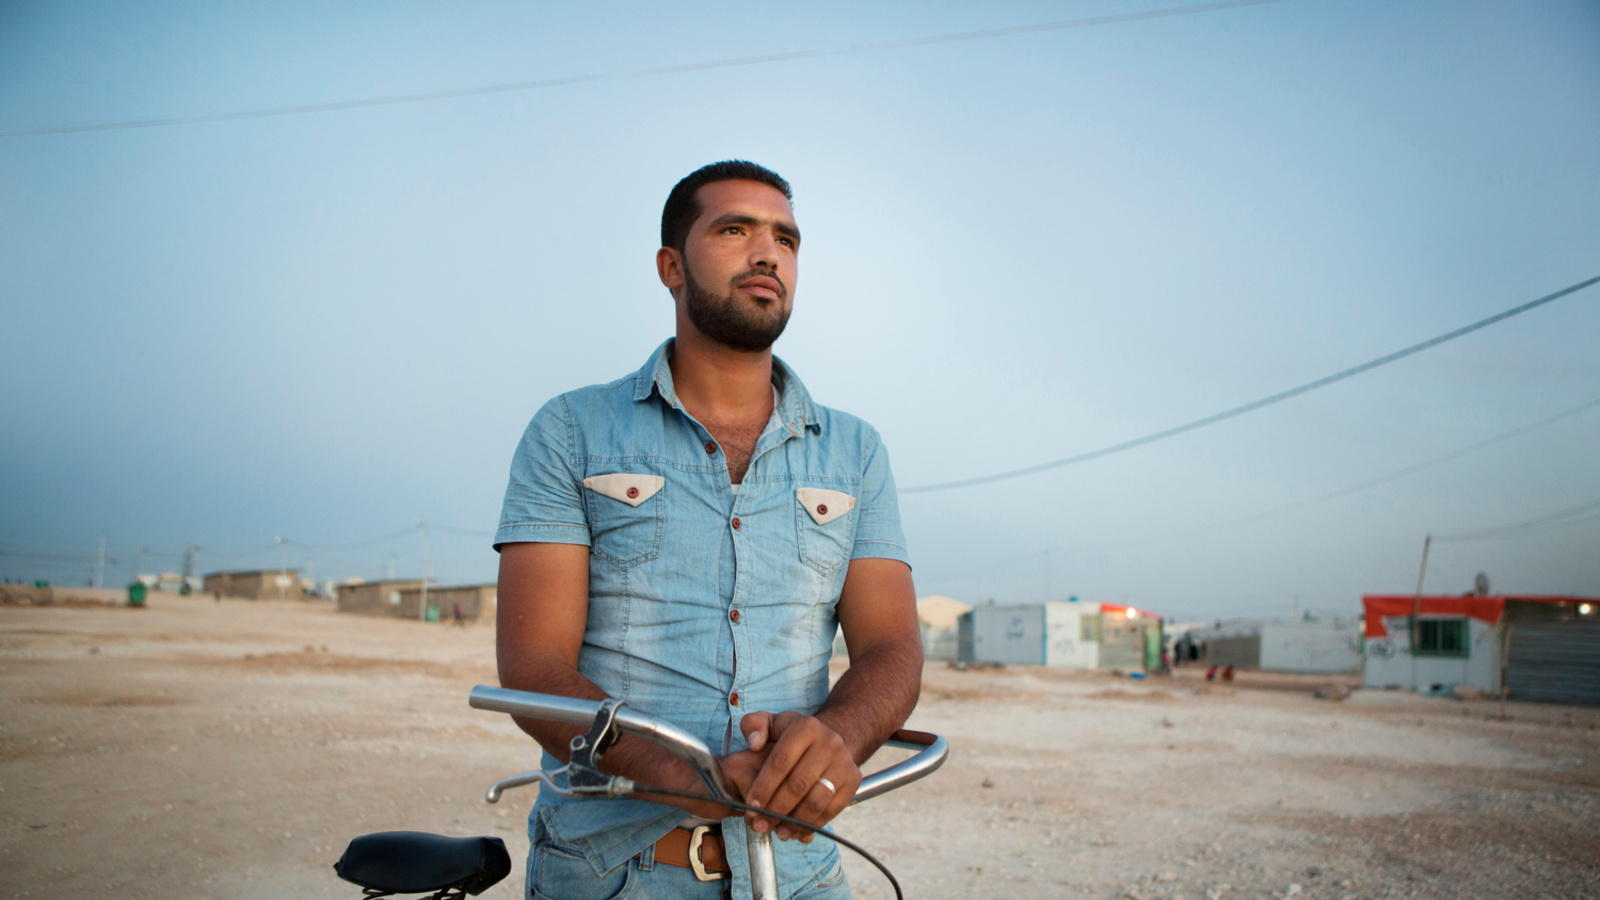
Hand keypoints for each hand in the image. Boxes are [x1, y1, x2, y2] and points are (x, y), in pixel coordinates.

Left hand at [733, 711, 860, 842]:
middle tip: (759, 824)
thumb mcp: (771, 724)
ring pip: (816, 800)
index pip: (781, 761)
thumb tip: (755, 743)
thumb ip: (754, 725)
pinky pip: (832, 809)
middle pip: (799, 784)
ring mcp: (844, 762)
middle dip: (775, 809)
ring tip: (777, 831)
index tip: (751, 805)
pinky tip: (796, 830)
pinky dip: (812, 824)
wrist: (827, 743)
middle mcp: (829, 742)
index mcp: (806, 727)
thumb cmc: (792, 738)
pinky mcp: (853, 780)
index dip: (764, 786)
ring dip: (794, 821)